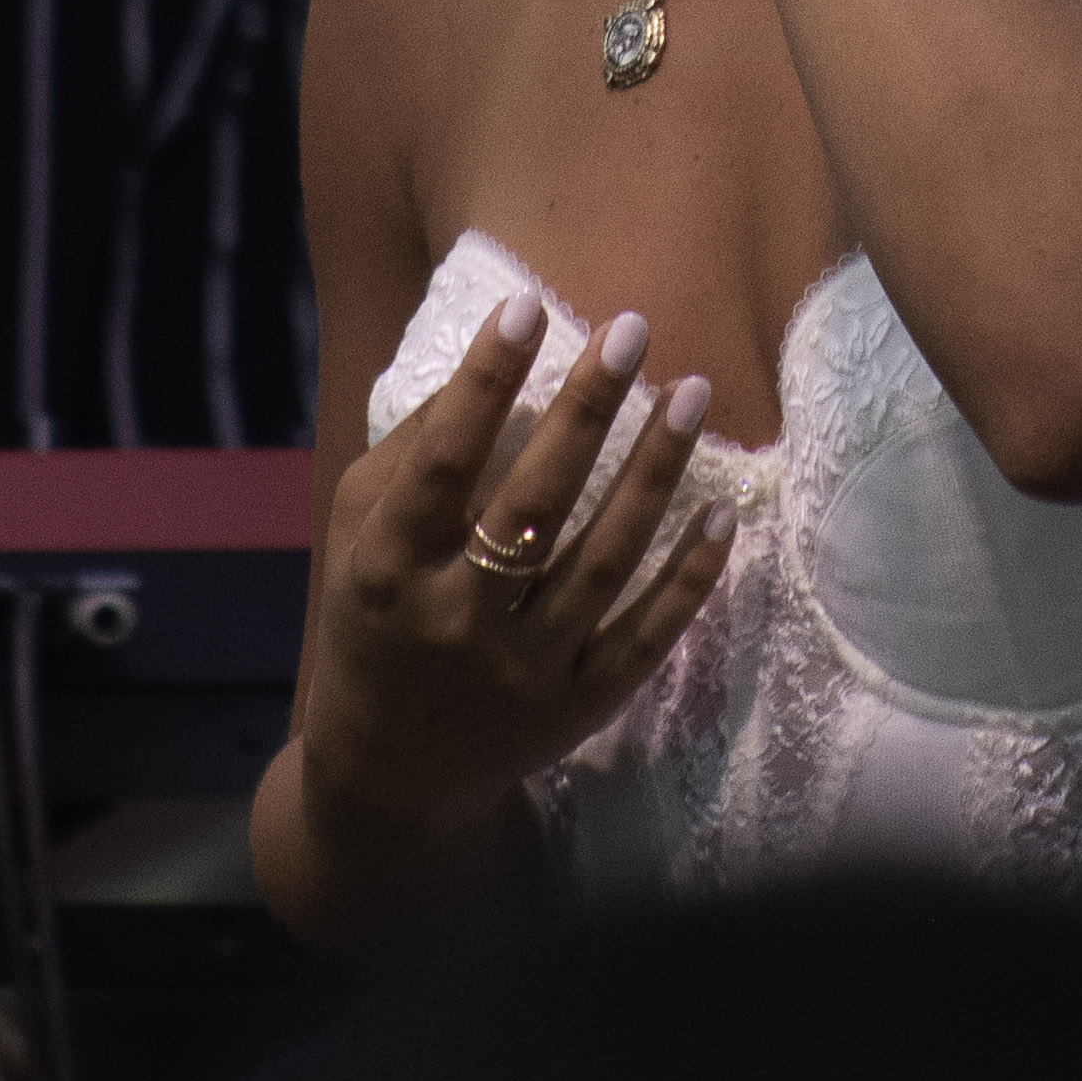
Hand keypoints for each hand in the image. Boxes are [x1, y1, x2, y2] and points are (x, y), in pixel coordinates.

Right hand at [285, 284, 728, 922]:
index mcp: (389, 569)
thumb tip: (488, 365)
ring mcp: (524, 668)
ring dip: (653, 471)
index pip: (442, 464)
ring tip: (689, 390)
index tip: (526, 306)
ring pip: (604, 561)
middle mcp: (456, 620)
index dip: (483, 384)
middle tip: (631, 327)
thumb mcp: (359, 535)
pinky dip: (689, 575)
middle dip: (586, 409)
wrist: (390, 773)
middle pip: (534, 505)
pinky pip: (647, 633)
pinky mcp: (579, 704)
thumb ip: (412, 452)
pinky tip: (722, 510)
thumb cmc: (375, 617)